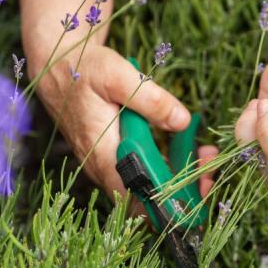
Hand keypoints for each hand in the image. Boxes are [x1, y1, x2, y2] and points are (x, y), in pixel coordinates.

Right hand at [33, 43, 216, 204]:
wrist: (58, 63)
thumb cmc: (85, 69)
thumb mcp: (119, 76)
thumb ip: (152, 100)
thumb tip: (183, 122)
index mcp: (103, 154)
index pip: (136, 197)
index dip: (167, 204)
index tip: (197, 195)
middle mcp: (101, 166)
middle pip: (143, 197)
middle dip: (179, 193)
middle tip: (209, 177)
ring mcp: (104, 162)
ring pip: (142, 185)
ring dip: (174, 179)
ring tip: (205, 162)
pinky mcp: (109, 154)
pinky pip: (138, 171)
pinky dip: (163, 166)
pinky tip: (186, 151)